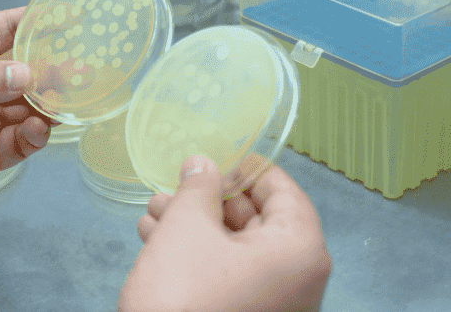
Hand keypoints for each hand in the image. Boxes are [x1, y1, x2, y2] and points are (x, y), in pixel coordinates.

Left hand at [0, 7, 57, 222]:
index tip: (74, 18)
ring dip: (51, 106)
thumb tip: (27, 73)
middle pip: (27, 72)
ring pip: (30, 108)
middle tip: (82, 72)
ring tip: (69, 104)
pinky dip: (36, 137)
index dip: (39, 23)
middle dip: (54, 71)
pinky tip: (39, 131)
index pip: (6, 30)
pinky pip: (22, 142)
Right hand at [118, 155, 331, 311]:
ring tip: (154, 209)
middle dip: (209, 199)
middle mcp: (296, 280)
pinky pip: (227, 274)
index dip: (249, 169)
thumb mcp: (187, 226)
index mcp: (299, 251)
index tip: (222, 155)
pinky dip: (196, 253)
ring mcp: (272, 304)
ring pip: (234, 247)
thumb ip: (199, 187)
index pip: (284, 192)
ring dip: (193, 224)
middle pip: (255, 221)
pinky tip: (156, 237)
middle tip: (176, 183)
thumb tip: (203, 164)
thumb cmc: (184, 291)